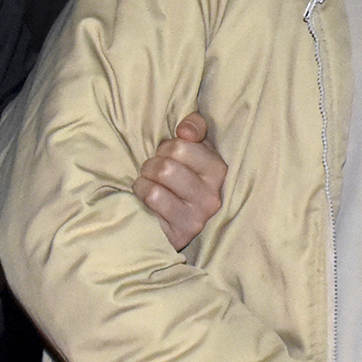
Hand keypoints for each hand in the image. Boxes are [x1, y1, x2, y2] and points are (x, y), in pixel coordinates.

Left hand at [134, 113, 226, 250]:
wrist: (185, 218)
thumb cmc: (190, 175)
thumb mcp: (198, 147)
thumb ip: (195, 128)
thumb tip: (185, 131)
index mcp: (219, 171)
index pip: (180, 146)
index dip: (167, 147)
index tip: (170, 155)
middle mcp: (211, 197)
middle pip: (165, 167)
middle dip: (152, 164)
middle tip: (155, 170)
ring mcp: (196, 218)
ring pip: (155, 187)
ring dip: (144, 181)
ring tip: (150, 183)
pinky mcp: (180, 233)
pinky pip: (150, 203)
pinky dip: (141, 195)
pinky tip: (147, 198)